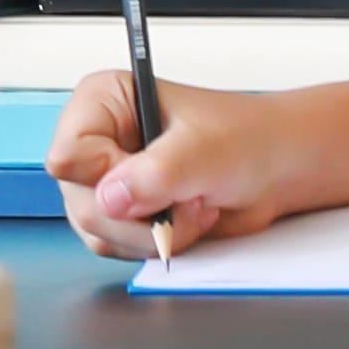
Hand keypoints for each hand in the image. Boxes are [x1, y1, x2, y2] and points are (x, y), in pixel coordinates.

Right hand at [50, 65, 334, 259]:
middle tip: (186, 198)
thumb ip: (155, 174)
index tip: (153, 176)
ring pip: (98, 230)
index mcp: (104, 101)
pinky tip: (186, 221)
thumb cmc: (248, 139)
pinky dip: (155, 244)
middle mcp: (98, 139)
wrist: (278, 169)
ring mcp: (108, 181)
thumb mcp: (204, 151)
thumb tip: (110, 199)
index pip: (69, 156)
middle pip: (81, 201)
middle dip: (141, 216)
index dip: (108, 178)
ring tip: (192, 206)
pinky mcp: (124, 213)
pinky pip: (117, 247)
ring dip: (152, 233)